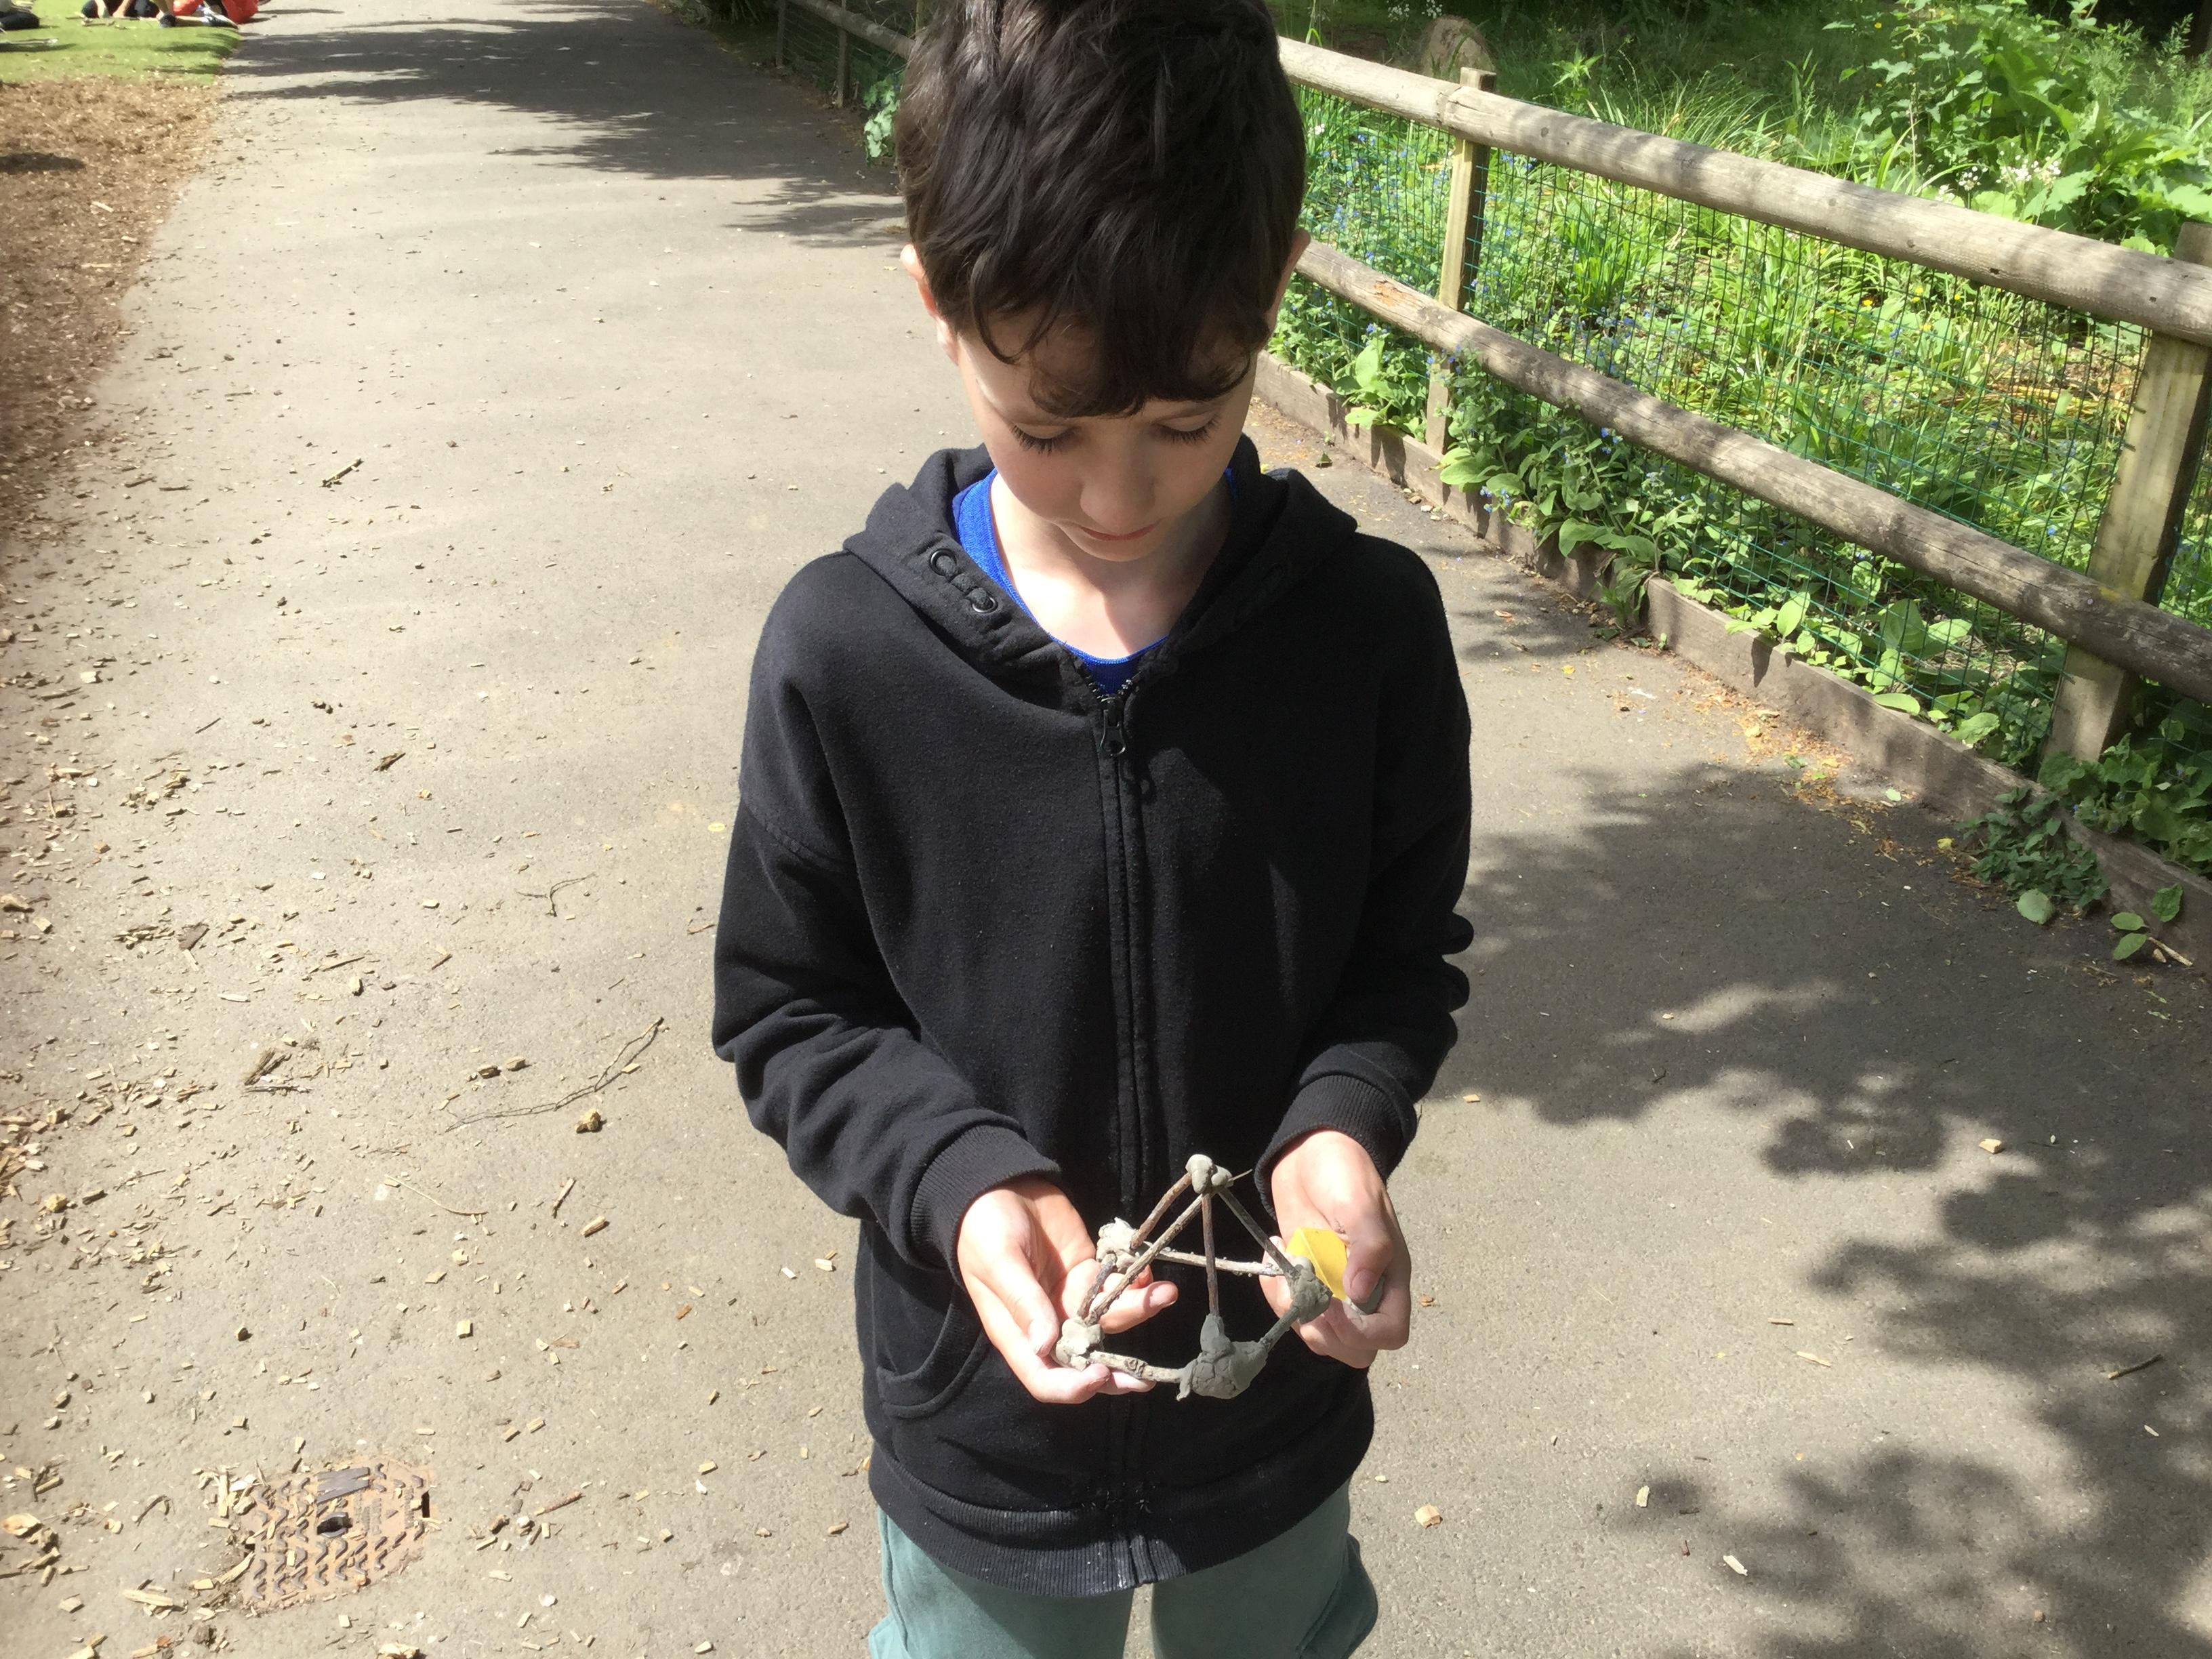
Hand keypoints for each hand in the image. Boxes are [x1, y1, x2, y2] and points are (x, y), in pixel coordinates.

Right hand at [955, 1177, 1177, 1403]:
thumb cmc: (986, 1228)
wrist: (1001, 1186)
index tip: (1098, 1375)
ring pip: (1110, 1321)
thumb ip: (1022, 1302)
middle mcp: (1048, 1324)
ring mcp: (1072, 1300)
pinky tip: (1148, 1273)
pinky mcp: (1089, 1274)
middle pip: (1085, 1362)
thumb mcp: (999, 1262)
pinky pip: (1117, 1289)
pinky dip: (1136, 1285)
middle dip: (1117, 1373)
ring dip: (1139, 1311)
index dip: (1071, 1387)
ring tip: (1165, 1293)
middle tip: (1147, 1379)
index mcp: (1017, 1333)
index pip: (1044, 1378)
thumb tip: (1043, 1345)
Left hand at [1262, 1129, 1410, 1367]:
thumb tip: (1360, 1292)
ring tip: (1287, 1267)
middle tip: (1302, 1290)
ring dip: (1296, 1314)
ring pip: (1321, 1338)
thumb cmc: (1344, 1171)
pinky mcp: (1306, 1284)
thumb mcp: (1359, 1202)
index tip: (1330, 1306)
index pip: (1391, 1333)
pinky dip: (1278, 1298)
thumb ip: (1368, 1245)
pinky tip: (1276, 1258)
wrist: (1309, 1154)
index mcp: (1390, 1276)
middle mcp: (1365, 1292)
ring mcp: (1334, 1292)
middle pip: (1355, 1349)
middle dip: (1324, 1332)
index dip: (1361, 1333)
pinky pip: (1294, 1314)